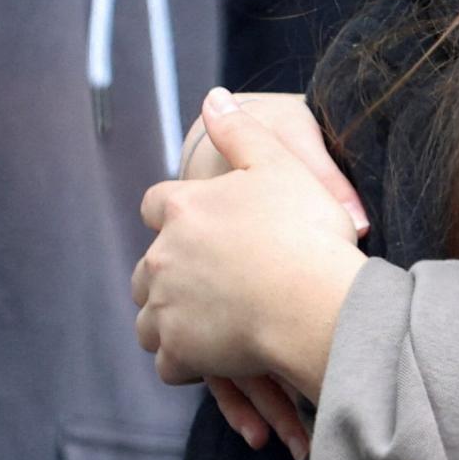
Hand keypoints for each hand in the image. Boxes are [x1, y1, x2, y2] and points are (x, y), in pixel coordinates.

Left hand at [134, 89, 364, 403]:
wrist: (312, 302)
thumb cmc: (304, 232)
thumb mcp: (280, 162)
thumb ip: (240, 130)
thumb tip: (212, 97)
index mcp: (182, 207)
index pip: (156, 205)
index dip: (175, 215)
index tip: (200, 228)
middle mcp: (162, 256)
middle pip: (147, 268)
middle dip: (168, 276)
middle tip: (212, 284)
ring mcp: (166, 306)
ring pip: (149, 319)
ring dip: (171, 322)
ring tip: (211, 326)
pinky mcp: (178, 350)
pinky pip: (169, 362)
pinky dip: (187, 362)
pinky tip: (216, 358)